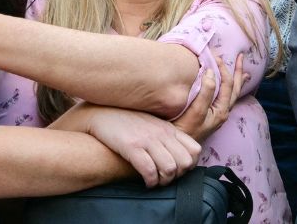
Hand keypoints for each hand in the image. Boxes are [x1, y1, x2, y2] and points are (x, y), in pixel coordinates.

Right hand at [80, 104, 202, 186]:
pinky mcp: (132, 146)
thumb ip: (167, 138)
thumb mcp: (153, 126)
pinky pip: (149, 170)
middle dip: (178, 177)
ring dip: (164, 181)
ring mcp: (148, 139)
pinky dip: (150, 181)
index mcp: (170, 129)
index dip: (190, 166)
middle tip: (166, 179)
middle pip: (185, 162)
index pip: (195, 150)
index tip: (178, 171)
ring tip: (156, 182)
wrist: (101, 114)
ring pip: (170, 168)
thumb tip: (177, 160)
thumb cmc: (127, 123)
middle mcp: (162, 133)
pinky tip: (146, 182)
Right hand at [173, 54, 247, 141]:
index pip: (227, 84)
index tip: (216, 55)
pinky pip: (224, 99)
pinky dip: (228, 89)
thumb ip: (205, 92)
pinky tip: (224, 88)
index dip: (223, 68)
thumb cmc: (184, 130)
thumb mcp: (195, 111)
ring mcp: (217, 116)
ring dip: (236, 81)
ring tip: (243, 72)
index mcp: (221, 110)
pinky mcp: (210, 117)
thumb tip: (211, 72)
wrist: (177, 149)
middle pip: (235, 89)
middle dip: (238, 72)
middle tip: (241, 57)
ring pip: (231, 94)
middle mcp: (222, 113)